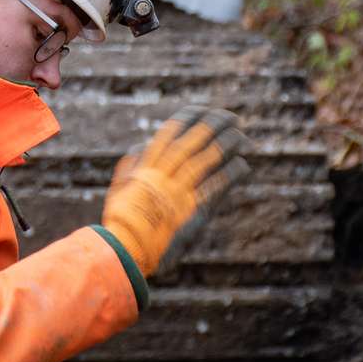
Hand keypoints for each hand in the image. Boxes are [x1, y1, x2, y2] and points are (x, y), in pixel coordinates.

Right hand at [101, 107, 247, 276]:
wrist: (124, 251)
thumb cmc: (120, 223)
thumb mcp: (119, 189)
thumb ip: (130, 166)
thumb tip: (139, 145)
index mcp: (147, 167)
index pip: (171, 133)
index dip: (190, 118)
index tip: (204, 110)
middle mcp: (164, 175)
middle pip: (194, 141)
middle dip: (214, 125)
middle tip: (231, 117)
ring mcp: (180, 192)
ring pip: (207, 159)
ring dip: (227, 145)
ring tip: (243, 136)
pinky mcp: (193, 211)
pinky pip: (216, 187)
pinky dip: (230, 174)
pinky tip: (243, 165)